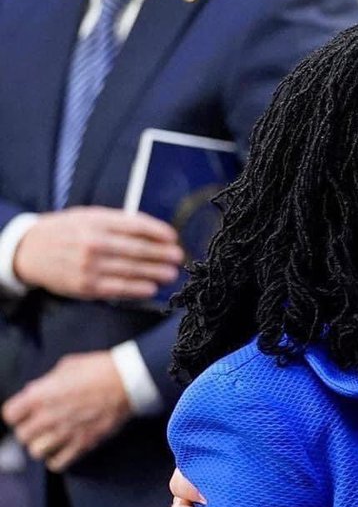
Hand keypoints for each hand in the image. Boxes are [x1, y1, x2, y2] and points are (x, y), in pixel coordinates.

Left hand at [2, 351, 131, 470]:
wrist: (128, 382)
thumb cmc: (100, 369)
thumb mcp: (67, 366)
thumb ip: (47, 382)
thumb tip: (37, 390)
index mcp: (40, 395)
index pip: (9, 415)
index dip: (17, 414)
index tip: (25, 413)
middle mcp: (48, 416)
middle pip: (22, 436)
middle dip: (30, 430)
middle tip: (40, 426)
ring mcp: (65, 432)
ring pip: (36, 451)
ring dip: (43, 445)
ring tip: (51, 439)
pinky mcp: (83, 443)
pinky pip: (58, 463)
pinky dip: (57, 460)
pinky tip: (62, 451)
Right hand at [14, 207, 182, 299]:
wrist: (29, 251)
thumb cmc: (67, 232)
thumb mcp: (89, 217)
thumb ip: (119, 222)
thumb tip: (155, 231)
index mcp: (96, 221)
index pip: (136, 225)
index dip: (159, 232)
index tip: (173, 237)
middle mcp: (94, 243)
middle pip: (138, 249)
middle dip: (163, 254)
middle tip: (179, 257)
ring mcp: (90, 266)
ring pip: (132, 270)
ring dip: (156, 273)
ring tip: (172, 273)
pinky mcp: (86, 286)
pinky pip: (119, 289)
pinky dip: (138, 288)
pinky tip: (152, 288)